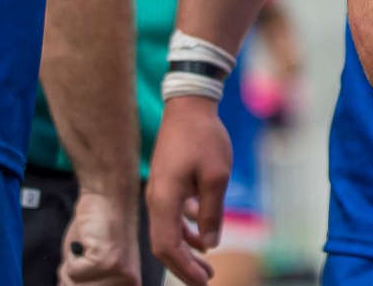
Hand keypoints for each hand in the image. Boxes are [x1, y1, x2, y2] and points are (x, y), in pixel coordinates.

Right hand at [59, 187, 141, 285]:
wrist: (108, 196)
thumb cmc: (98, 228)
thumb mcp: (92, 264)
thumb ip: (84, 282)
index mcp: (129, 285)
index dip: (80, 282)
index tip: (84, 265)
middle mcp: (129, 283)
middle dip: (73, 276)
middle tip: (83, 255)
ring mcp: (119, 273)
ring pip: (75, 285)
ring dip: (71, 266)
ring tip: (86, 247)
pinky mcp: (106, 261)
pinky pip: (72, 272)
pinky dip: (72, 256)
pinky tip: (87, 241)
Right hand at [146, 95, 234, 285]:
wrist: (188, 104)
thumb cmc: (204, 137)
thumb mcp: (216, 176)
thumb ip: (211, 212)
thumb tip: (210, 244)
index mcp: (165, 200)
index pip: (168, 247)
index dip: (184, 269)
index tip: (203, 281)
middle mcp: (156, 199)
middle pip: (165, 244)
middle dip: (184, 265)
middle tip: (206, 279)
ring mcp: (159, 191)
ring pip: (168, 230)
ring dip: (187, 248)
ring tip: (206, 261)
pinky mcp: (166, 183)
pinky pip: (172, 215)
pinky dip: (186, 228)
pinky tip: (203, 232)